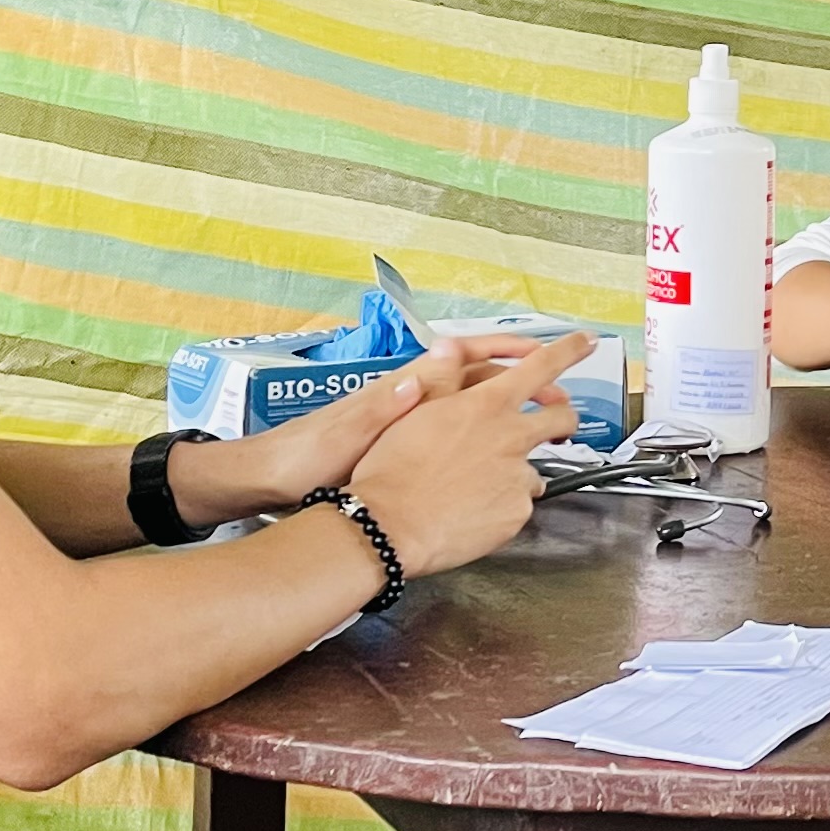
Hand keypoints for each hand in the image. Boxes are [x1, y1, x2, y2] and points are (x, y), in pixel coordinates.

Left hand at [195, 335, 542, 517]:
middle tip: (560, 397)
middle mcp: (409, 398)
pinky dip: (484, 436)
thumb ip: (383, 408)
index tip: (543, 353)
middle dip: (522, 380)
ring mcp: (407, 421)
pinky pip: (456, 433)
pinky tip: (499, 457)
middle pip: (478, 378)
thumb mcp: (344, 434)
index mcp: (401, 388)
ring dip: (508, 409)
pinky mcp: (402, 446)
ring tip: (543, 427)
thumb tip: (422, 377)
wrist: (270, 481)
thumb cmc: (303, 458)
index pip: (465, 355)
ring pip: (470, 406)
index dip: (506, 350)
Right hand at [340, 337, 589, 582]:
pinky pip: (519, 503)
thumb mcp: (414, 411)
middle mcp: (511, 435)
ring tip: (479, 485)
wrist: (388, 524)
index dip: (568, 350)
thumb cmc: (391, 469)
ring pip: (536, 468)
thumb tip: (449, 349)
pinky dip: (503, 505)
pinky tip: (474, 509)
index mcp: (487, 404)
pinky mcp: (517, 511)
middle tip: (553, 429)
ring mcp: (518, 475)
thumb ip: (443, 382)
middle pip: (560, 418)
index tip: (586, 342)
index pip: (541, 366)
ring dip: (519, 472)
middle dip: (561, 420)